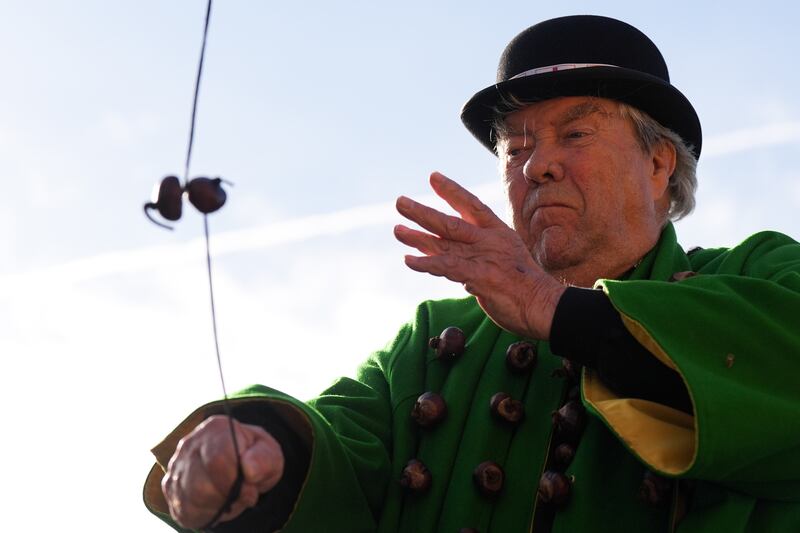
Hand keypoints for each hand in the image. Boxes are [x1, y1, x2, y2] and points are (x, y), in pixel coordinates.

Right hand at [161, 415, 284, 528]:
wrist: (240, 463)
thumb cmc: (255, 457)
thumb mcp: (269, 454)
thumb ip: (263, 459)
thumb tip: (249, 469)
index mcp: (216, 429)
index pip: (217, 460)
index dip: (235, 481)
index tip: (250, 489)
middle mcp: (190, 444)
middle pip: (201, 484)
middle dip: (227, 496)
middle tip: (243, 495)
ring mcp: (177, 466)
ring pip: (191, 498)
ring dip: (217, 505)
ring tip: (231, 497)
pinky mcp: (170, 487)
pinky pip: (184, 509)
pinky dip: (205, 512)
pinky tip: (218, 502)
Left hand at [394, 172, 564, 339]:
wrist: (544, 305)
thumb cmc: (526, 288)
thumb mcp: (507, 262)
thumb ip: (481, 259)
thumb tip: (458, 269)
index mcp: (499, 232)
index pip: (472, 205)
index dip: (452, 191)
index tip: (433, 177)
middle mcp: (489, 241)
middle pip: (449, 222)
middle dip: (422, 212)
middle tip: (400, 202)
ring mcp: (483, 257)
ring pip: (444, 243)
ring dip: (417, 237)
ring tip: (397, 230)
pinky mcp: (478, 276)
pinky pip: (446, 267)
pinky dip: (426, 264)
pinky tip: (409, 261)